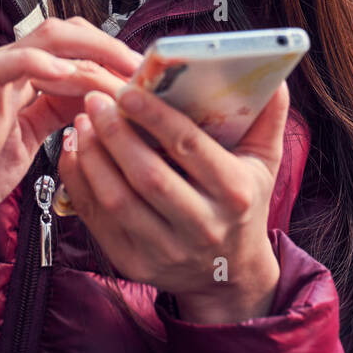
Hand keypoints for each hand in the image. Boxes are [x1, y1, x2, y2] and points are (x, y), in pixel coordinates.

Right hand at [0, 17, 142, 270]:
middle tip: (145, 71)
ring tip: (124, 73)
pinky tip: (70, 76)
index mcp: (15, 78)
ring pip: (46, 40)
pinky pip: (7, 67)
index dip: (111, 54)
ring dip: (93, 54)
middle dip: (111, 46)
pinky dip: (41, 64)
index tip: (146, 75)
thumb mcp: (26, 142)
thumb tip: (103, 105)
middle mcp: (2, 68)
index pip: (71, 46)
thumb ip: (57, 116)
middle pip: (66, 32)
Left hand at [55, 82, 288, 323]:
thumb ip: (268, 118)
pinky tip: (78, 154)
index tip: (128, 90)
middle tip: (95, 100)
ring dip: (94, 157)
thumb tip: (274, 76)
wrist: (229, 276)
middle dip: (115, 133)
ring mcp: (166, 251)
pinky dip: (81, 183)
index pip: (189, 148)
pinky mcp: (135, 265)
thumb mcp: (264, 162)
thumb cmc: (244, 204)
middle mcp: (202, 227)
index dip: (155, 117)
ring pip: (118, 200)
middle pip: (148, 176)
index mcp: (234, 193)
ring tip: (83, 122)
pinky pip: (99, 221)